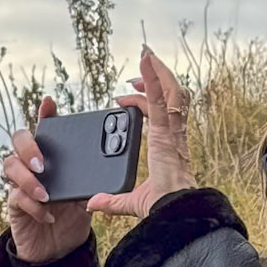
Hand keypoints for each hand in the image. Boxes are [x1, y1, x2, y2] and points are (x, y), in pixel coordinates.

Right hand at [1, 95, 93, 264]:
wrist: (60, 251)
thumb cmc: (72, 219)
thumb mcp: (87, 198)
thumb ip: (92, 184)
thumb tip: (107, 174)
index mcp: (51, 158)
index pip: (45, 129)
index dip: (44, 114)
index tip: (49, 103)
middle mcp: (32, 166)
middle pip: (18, 140)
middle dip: (28, 146)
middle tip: (42, 163)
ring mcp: (20, 184)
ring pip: (10, 165)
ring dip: (28, 179)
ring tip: (46, 194)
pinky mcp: (15, 206)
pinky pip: (16, 197)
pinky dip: (33, 206)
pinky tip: (48, 214)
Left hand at [86, 45, 198, 220]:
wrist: (172, 211)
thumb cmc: (161, 207)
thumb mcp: (130, 201)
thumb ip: (111, 200)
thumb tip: (93, 203)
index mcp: (168, 146)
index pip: (161, 113)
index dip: (146, 100)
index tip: (124, 97)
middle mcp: (173, 135)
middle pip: (170, 96)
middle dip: (156, 78)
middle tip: (141, 65)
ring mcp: (171, 132)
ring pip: (170, 92)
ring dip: (157, 71)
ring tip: (145, 54)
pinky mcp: (166, 132)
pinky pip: (162, 98)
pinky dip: (155, 78)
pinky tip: (146, 62)